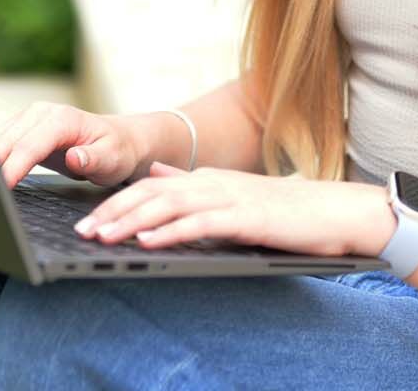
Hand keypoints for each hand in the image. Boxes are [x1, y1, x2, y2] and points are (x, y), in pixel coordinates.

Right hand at [0, 101, 150, 188]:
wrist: (120, 140)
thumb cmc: (117, 150)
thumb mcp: (112, 159)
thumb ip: (92, 158)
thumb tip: (73, 156)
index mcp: (62, 119)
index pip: (29, 145)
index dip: (13, 167)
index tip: (0, 187)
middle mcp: (41, 113)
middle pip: (6, 140)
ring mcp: (29, 119)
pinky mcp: (22, 129)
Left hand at [71, 161, 394, 257]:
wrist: (335, 210)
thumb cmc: (286, 210)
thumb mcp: (232, 195)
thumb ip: (192, 185)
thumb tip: (157, 175)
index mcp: (206, 179)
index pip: (149, 188)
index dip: (115, 203)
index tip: (87, 222)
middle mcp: (212, 183)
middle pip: (150, 194)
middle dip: (112, 213)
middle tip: (82, 231)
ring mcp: (228, 198)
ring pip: (168, 205)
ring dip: (131, 221)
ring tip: (103, 236)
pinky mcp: (245, 217)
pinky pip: (200, 223)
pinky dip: (170, 231)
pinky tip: (148, 241)